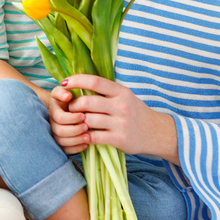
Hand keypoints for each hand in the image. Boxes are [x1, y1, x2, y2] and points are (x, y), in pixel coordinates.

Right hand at [49, 84, 88, 153]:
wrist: (64, 108)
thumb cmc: (67, 99)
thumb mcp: (63, 91)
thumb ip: (63, 91)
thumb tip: (68, 96)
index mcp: (52, 110)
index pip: (59, 118)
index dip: (72, 118)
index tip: (83, 116)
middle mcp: (51, 124)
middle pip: (59, 131)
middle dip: (74, 130)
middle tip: (86, 127)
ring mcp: (54, 134)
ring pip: (61, 142)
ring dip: (76, 140)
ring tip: (88, 137)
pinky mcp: (59, 143)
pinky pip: (65, 150)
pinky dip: (76, 149)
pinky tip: (85, 145)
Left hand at [56, 75, 179, 162]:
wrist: (156, 132)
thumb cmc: (134, 112)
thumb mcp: (124, 96)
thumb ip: (105, 91)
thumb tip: (77, 83)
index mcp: (121, 91)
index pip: (95, 81)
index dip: (76, 80)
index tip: (64, 83)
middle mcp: (121, 105)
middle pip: (87, 102)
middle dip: (73, 105)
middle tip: (69, 109)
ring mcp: (121, 123)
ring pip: (88, 120)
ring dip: (77, 122)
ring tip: (75, 122)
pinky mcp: (119, 139)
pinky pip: (94, 137)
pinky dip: (85, 136)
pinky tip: (83, 135)